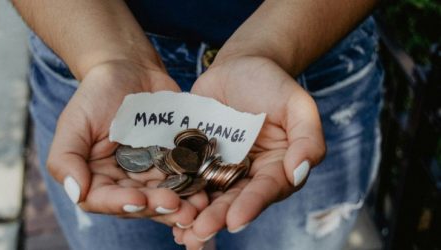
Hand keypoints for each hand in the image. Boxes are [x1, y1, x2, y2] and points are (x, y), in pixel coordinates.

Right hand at [47, 61, 207, 226]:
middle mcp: (124, 181)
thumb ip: (66, 158)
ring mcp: (151, 173)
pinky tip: (207, 190)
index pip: (104, 200)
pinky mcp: (174, 161)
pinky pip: (185, 178)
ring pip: (165, 196)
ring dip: (182, 205)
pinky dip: (195, 186)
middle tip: (177, 206)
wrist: (130, 69)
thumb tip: (76, 193)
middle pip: (140, 203)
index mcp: (97, 177)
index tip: (139, 199)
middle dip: (158, 207)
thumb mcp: (74, 122)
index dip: (121, 204)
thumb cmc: (97, 94)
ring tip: (197, 207)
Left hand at [173, 56, 325, 248]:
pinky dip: (176, 193)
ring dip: (195, 215)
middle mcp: (248, 175)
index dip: (251, 205)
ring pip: (208, 196)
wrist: (239, 66)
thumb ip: (307, 138)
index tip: (235, 220)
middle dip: (217, 218)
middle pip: (234, 200)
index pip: (266, 190)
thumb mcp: (297, 104)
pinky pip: (186, 177)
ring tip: (180, 231)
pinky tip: (163, 207)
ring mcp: (220, 168)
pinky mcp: (196, 158)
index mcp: (276, 168)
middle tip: (199, 232)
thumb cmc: (272, 83)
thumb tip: (299, 173)